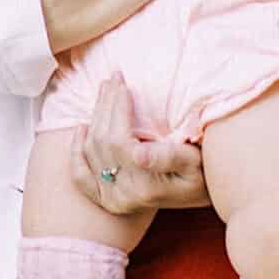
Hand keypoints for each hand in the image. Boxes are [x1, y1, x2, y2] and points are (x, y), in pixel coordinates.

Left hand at [69, 74, 211, 212]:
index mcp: (144, 188)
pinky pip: (80, 176)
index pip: (119, 140)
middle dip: (106, 106)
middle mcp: (123, 197)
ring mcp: (112, 199)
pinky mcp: (105, 199)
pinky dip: (76, 151)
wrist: (201, 194)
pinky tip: (82, 126)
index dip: (117, 109)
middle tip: (113, 78)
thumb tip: (138, 152)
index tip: (123, 84)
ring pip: (91, 151)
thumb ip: (169, 157)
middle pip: (102, 143)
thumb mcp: (194, 162)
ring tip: (104, 90)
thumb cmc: (202, 173)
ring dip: (95, 117)